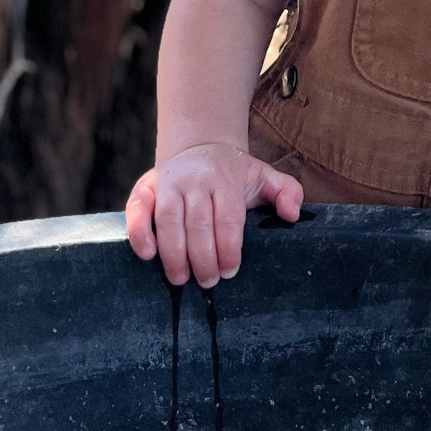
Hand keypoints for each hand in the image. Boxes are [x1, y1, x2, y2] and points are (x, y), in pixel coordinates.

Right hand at [126, 143, 302, 287]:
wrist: (202, 147)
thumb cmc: (234, 173)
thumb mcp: (265, 177)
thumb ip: (286, 192)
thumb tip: (292, 214)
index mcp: (225, 179)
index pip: (228, 217)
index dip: (228, 248)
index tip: (230, 271)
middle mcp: (195, 179)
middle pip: (198, 223)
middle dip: (203, 257)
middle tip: (208, 282)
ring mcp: (167, 182)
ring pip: (168, 219)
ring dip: (173, 253)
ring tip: (181, 279)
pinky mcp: (145, 187)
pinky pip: (137, 209)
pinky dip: (139, 232)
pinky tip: (148, 255)